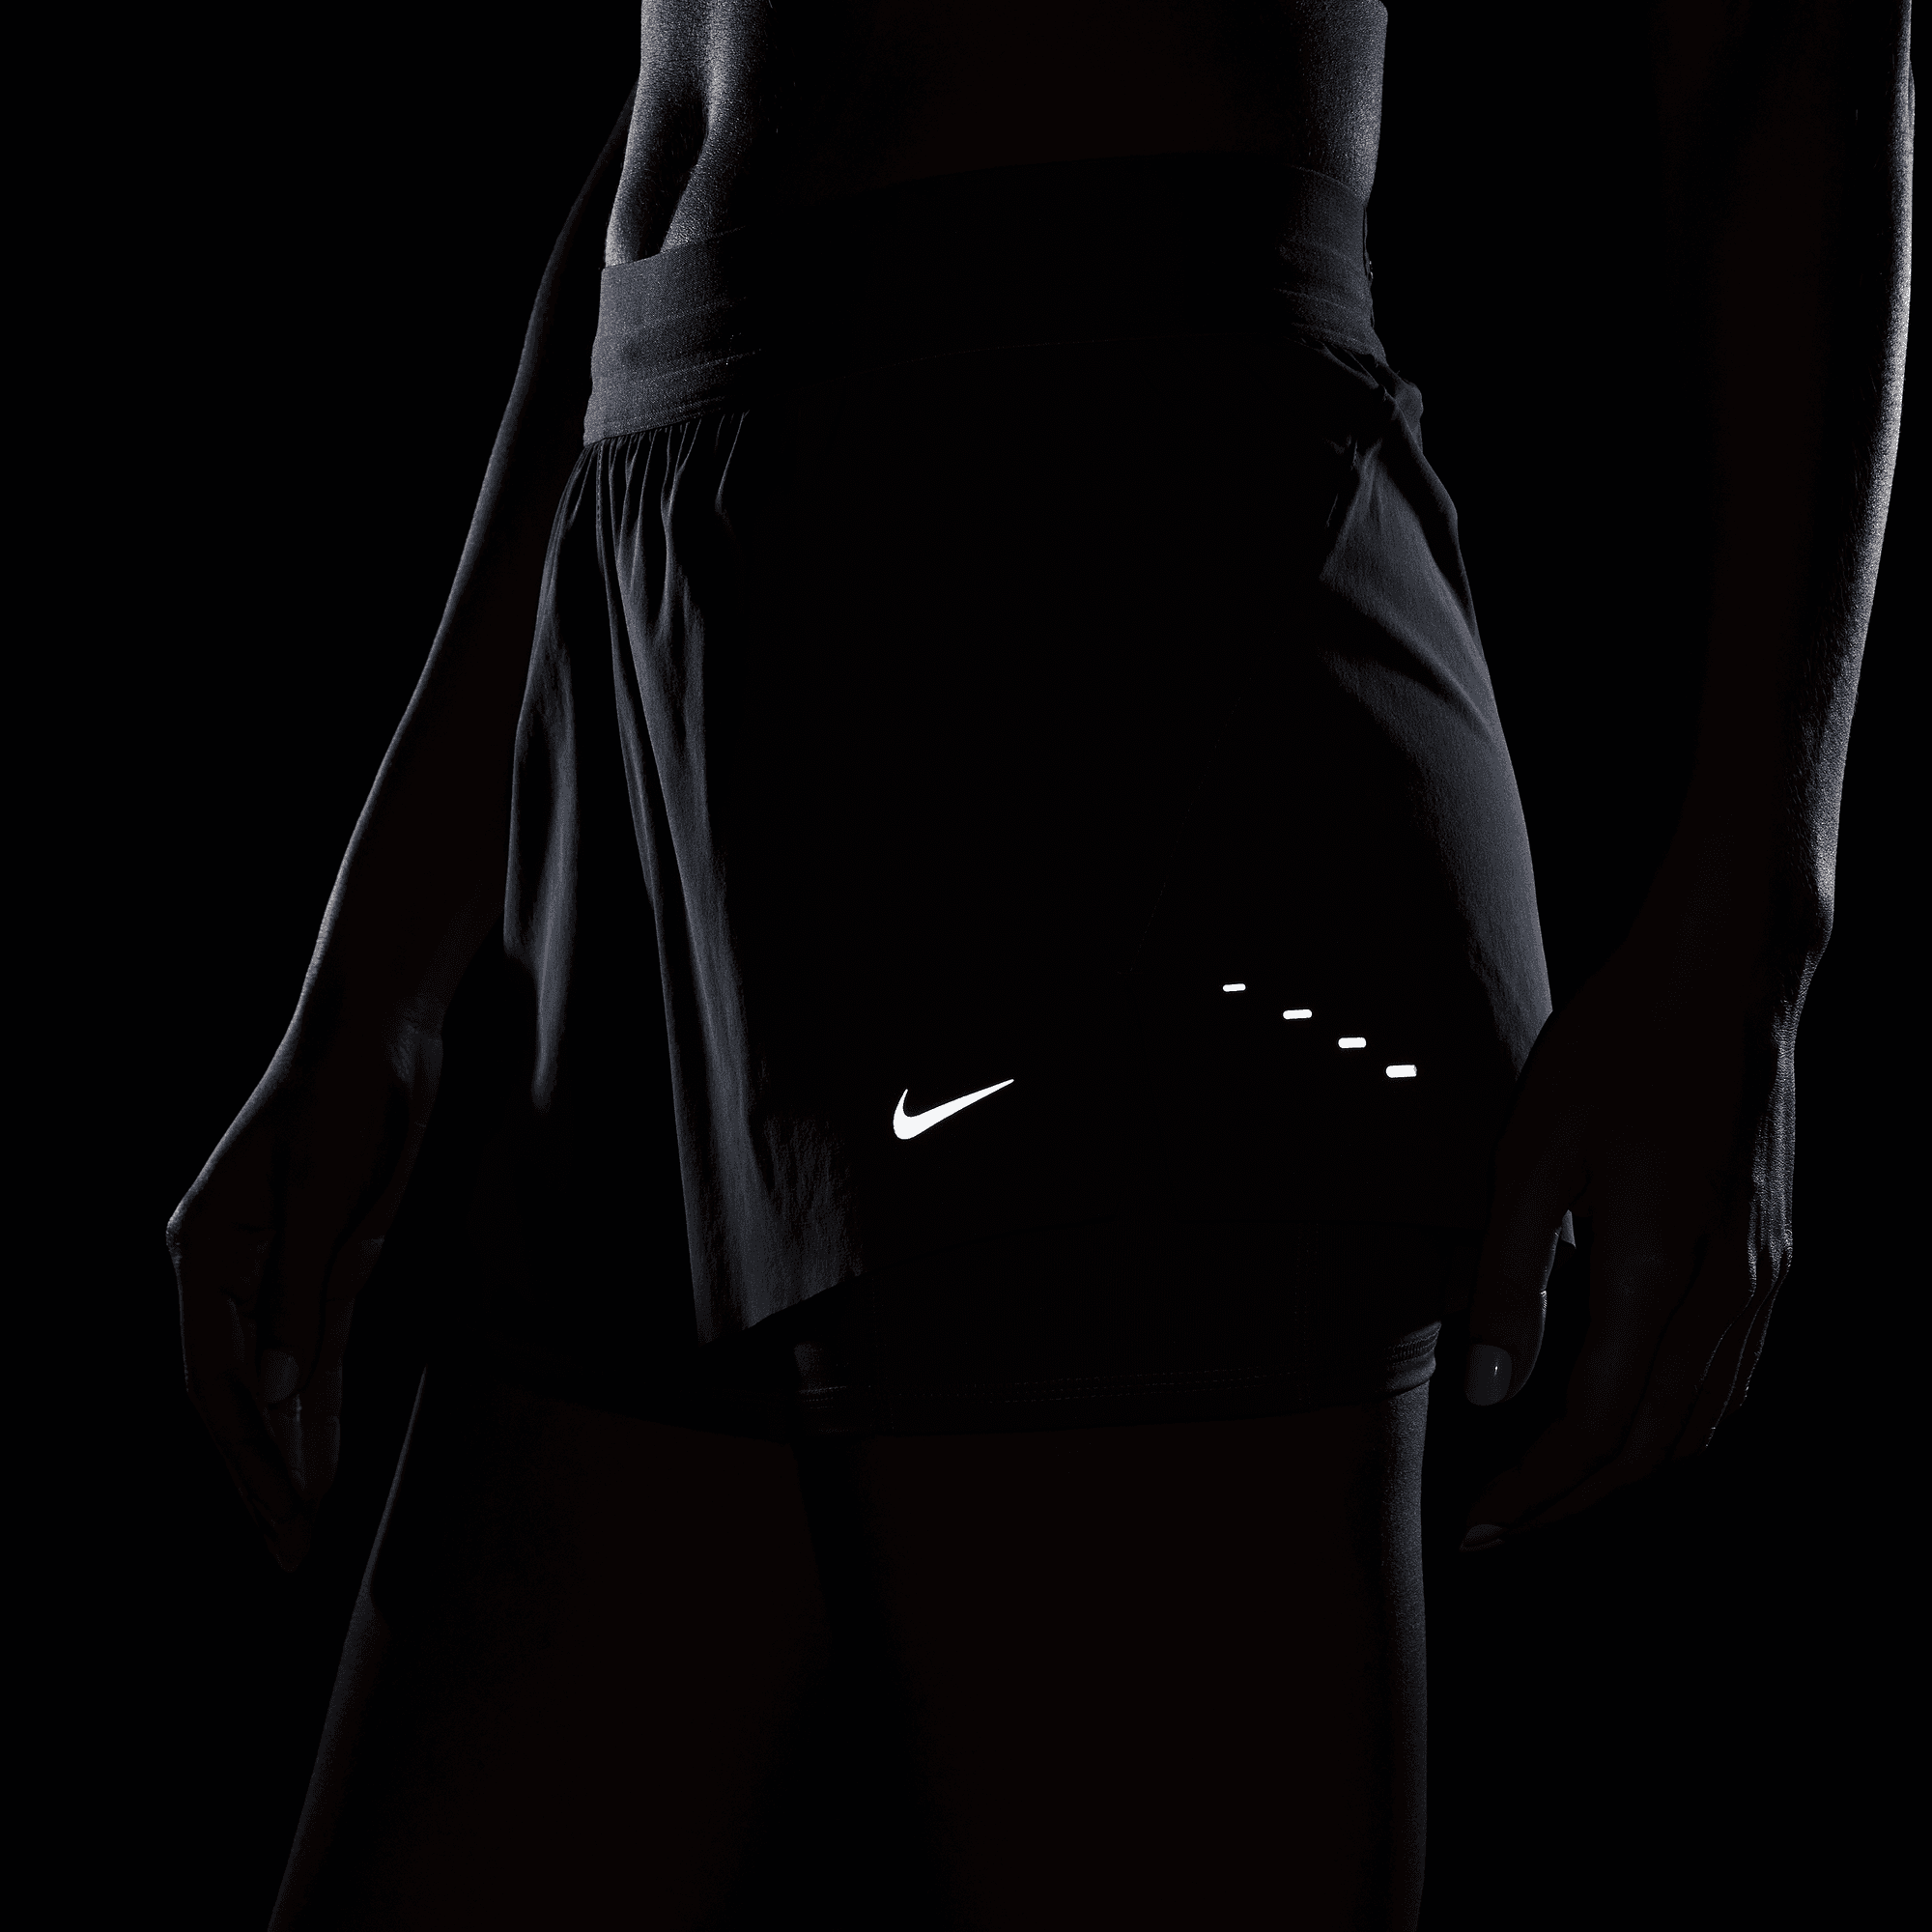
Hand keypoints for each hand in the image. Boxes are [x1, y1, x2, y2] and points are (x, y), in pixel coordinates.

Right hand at [168, 996, 442, 1569]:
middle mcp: (229, 1269)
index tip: (281, 1519)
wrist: (382, 1028)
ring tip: (305, 1527)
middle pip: (236, 1395)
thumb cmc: (345, 1094)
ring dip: (291, 1454)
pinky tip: (327, 1452)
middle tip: (291, 1555)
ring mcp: (277, 1266)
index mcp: (205, 1251)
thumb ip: (299, 1292)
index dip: (245, 1456)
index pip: (212, 1380)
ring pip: (277, 1382)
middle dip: (262, 1476)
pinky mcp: (328, 1257)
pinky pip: (318, 1348)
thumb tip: (273, 1394)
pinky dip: (322, 1405)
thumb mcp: (321, 1190)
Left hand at [1460, 899, 1803, 1548]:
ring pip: (1701, 1420)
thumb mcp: (1531, 1158)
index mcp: (1656, 1273)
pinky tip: (1636, 1419)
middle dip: (1575, 1499)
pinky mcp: (1770, 1255)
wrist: (1722, 980)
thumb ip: (1508, 1281)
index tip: (1478, 1525)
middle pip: (1653, 1445)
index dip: (1533, 1488)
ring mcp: (1760, 1277)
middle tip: (1505, 1527)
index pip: (1594, 1428)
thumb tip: (1488, 1394)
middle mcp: (1725, 1293)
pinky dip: (1679, 1424)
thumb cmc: (1613, 1055)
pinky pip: (1732, 1376)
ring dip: (1627, 1471)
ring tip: (1556, 1489)